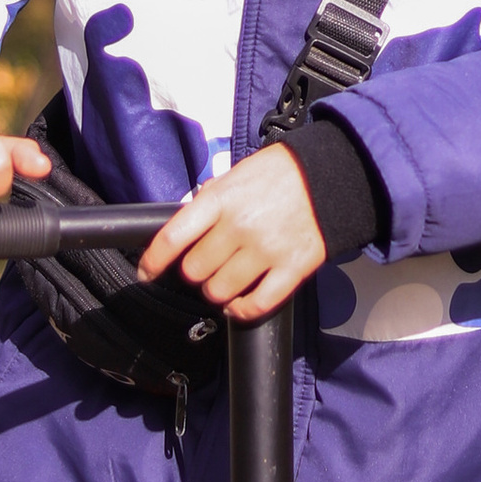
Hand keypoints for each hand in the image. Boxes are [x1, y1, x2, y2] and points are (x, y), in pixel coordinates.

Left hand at [138, 146, 325, 322]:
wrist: (333, 175)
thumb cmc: (282, 172)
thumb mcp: (237, 173)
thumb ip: (210, 199)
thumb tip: (186, 219)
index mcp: (221, 200)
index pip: (172, 237)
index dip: (153, 261)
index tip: (147, 271)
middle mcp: (239, 226)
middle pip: (194, 271)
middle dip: (194, 272)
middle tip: (206, 264)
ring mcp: (266, 250)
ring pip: (220, 291)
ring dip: (218, 291)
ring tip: (226, 280)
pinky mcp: (292, 268)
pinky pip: (257, 304)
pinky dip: (243, 309)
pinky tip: (240, 302)